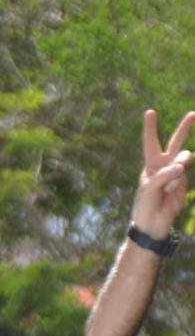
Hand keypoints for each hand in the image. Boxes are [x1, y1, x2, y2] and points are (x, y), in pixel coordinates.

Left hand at [132, 109, 194, 237]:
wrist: (154, 223)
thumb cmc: (145, 204)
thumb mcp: (149, 188)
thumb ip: (165, 175)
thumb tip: (182, 165)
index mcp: (150, 164)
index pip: (150, 143)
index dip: (150, 128)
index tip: (150, 112)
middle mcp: (164, 166)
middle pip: (175, 143)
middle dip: (184, 129)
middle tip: (192, 113)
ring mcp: (176, 174)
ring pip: (183, 161)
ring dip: (176, 172)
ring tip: (167, 186)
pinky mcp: (184, 183)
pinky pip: (184, 178)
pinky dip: (177, 186)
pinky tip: (170, 196)